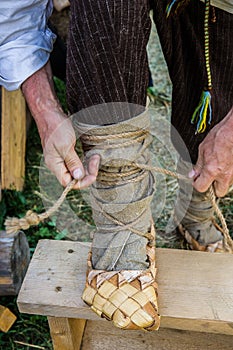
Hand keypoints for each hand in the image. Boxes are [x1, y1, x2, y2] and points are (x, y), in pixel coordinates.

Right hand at [22, 62, 99, 188]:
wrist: (50, 114)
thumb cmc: (56, 128)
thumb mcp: (66, 145)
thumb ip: (72, 162)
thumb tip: (78, 177)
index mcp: (54, 165)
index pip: (68, 183)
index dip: (82, 182)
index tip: (93, 173)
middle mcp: (58, 165)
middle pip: (74, 178)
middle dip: (88, 172)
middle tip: (96, 159)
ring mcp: (62, 159)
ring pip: (77, 171)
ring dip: (88, 167)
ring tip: (95, 157)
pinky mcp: (67, 153)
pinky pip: (78, 163)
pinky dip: (86, 161)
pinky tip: (92, 155)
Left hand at [189, 108, 232, 196]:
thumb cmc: (220, 136)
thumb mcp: (203, 149)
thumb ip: (198, 164)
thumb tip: (193, 174)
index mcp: (212, 170)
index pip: (201, 187)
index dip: (197, 184)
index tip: (196, 180)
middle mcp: (224, 175)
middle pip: (219, 192)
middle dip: (214, 187)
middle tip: (209, 178)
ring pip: (228, 183)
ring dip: (222, 179)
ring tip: (219, 167)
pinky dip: (229, 171)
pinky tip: (225, 162)